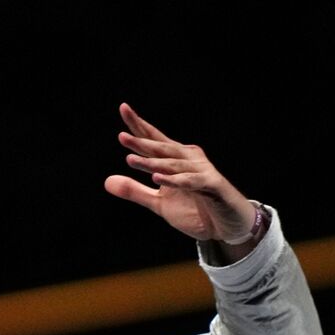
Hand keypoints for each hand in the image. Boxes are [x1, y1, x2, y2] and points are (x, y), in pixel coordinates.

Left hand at [104, 103, 257, 244]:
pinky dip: (175, 180)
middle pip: (162, 148)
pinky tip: (157, 178)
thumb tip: (107, 181)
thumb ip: (135, 191)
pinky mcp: (213, 186)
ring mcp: (202, 171)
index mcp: (175, 159)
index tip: (123, 107)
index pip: (154, 139)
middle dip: (141, 142)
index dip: (139, 125)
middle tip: (121, 137)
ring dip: (152, 162)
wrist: (227, 227)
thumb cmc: (196, 210)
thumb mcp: (159, 203)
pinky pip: (191, 181)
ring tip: (130, 159)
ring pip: (173, 164)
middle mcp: (189, 159)